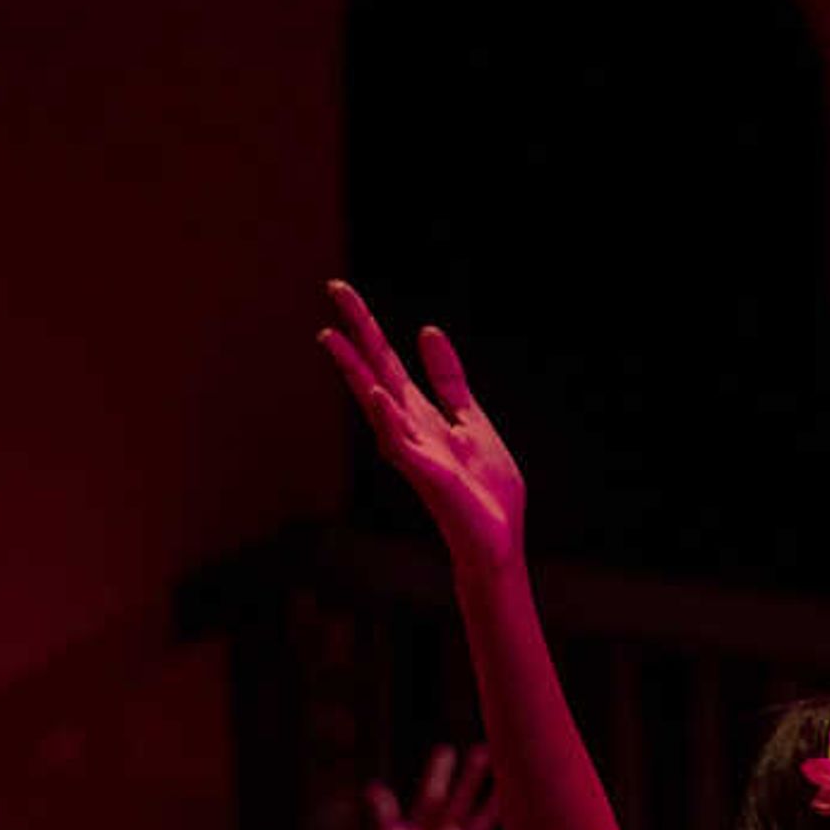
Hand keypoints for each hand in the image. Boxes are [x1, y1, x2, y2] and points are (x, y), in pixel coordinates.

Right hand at [318, 283, 524, 565]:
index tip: (340, 291)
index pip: (386, 362)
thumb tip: (426, 330)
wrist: (497, 540)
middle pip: (375, 371)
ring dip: (355, 371)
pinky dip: (386, 417)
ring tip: (333, 337)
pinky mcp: (425, 474)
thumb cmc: (483, 490)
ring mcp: (412, 451)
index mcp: (419, 414)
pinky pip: (399, 442)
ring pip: (376, 403)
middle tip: (333, 289)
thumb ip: (448, 380)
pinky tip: (376, 391)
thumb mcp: (470, 420)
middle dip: (355, 333)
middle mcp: (407, 429)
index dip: (365, 327)